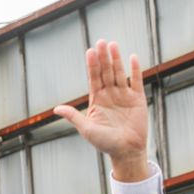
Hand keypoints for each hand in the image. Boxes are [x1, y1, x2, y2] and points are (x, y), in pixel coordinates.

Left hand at [55, 39, 148, 180]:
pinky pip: (136, 81)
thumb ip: (74, 116)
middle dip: (103, 58)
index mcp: (97, 100)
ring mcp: (123, 96)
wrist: (126, 152)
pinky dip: (134, 70)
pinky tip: (132, 57)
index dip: (92, 65)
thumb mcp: (87, 129)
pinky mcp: (137, 99)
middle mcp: (110, 95)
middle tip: (100, 42)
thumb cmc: (105, 143)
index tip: (90, 51)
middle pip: (105, 72)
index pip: (93, 78)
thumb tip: (56, 109)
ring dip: (116, 59)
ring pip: (119, 73)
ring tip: (113, 45)